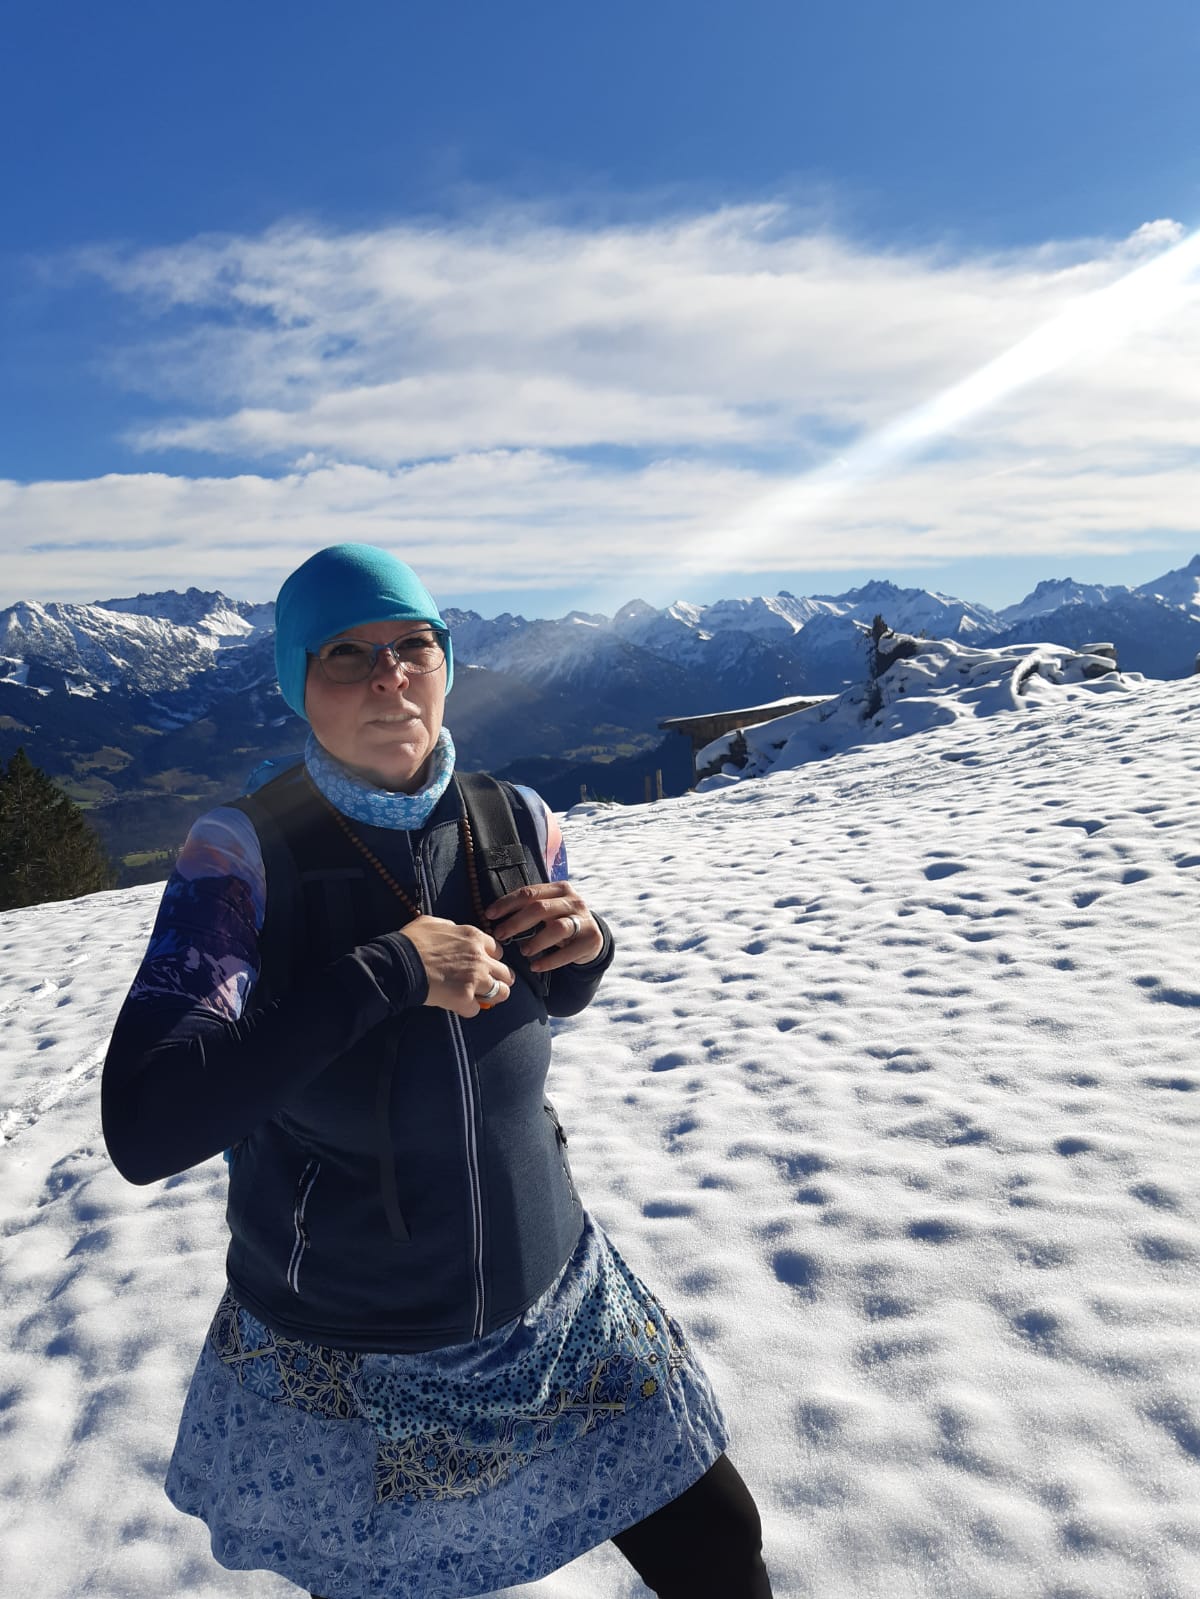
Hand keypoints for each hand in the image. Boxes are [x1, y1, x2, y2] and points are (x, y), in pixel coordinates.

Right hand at [401, 915, 514, 1016]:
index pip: (498, 951)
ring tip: (477, 999)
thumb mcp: (434, 923)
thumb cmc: (411, 942)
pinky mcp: (464, 997)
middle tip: (485, 986)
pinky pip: (476, 1009)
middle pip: (507, 973)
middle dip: (497, 980)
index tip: (481, 966)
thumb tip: (454, 931)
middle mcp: (480, 957)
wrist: (398, 963)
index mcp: (474, 937)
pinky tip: (457, 1005)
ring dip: (489, 997)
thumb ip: (451, 927)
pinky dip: (467, 1009)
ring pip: (502, 993)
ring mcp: (475, 978)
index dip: (489, 960)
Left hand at [485, 882, 604, 972]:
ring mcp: (584, 920)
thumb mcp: (548, 910)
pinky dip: (550, 961)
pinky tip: (536, 966)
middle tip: (500, 935)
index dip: (507, 903)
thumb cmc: (560, 921)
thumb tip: (492, 916)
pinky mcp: (591, 939)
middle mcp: (573, 901)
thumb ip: (528, 908)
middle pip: (540, 909)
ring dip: (536, 941)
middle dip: (516, 922)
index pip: (529, 893)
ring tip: (523, 951)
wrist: (591, 937)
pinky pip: (568, 952)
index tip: (489, 915)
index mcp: (559, 889)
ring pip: (557, 928)